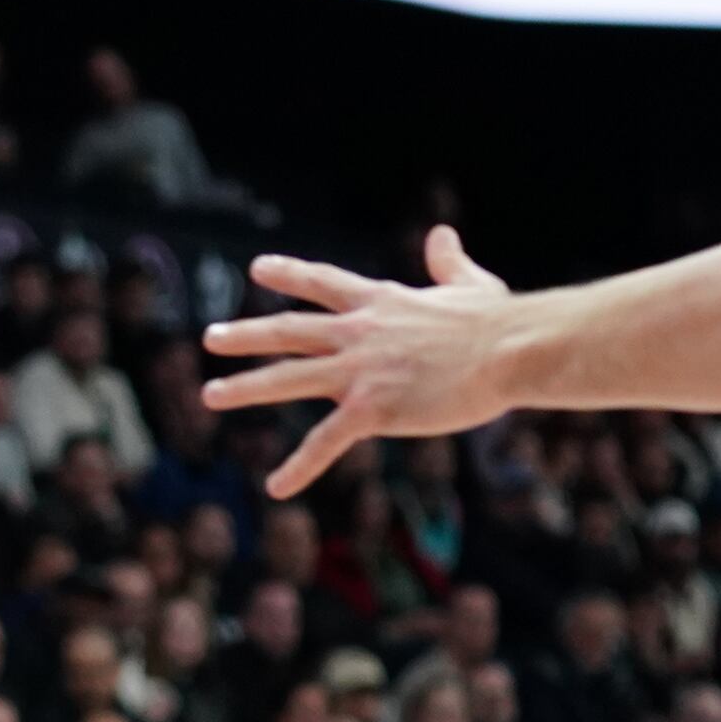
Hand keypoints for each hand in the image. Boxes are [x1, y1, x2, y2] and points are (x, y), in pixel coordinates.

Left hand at [202, 225, 523, 495]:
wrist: (510, 350)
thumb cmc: (499, 323)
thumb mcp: (469, 284)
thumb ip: (448, 263)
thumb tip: (442, 234)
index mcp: (380, 303)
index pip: (324, 283)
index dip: (290, 274)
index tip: (257, 269)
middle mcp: (359, 333)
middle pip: (289, 331)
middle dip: (246, 334)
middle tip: (210, 337)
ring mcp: (360, 371)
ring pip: (288, 378)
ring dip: (245, 387)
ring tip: (210, 394)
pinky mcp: (371, 408)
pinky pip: (325, 442)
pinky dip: (299, 466)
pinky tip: (275, 487)